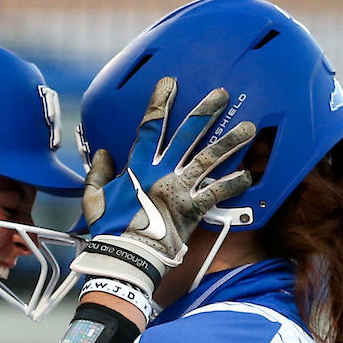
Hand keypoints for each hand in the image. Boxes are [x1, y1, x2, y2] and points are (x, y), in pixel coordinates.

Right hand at [71, 79, 255, 296]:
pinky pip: (217, 194)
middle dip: (206, 113)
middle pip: (187, 136)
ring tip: (248, 128)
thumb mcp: (93, 200)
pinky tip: (248, 174)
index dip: (161, 102)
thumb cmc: (109, 232)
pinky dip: (234, 184)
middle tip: (222, 94)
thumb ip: (98, 174)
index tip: (171, 83)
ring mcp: (180, 191)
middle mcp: (162, 174)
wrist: (126, 260)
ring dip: (230, 142)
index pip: (151, 127)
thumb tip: (103, 154)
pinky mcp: (192, 211)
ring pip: (209, 159)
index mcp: (138, 168)